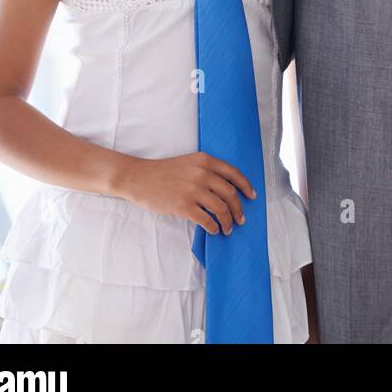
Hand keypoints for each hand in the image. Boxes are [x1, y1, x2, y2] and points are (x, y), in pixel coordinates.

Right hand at [120, 152, 256, 235]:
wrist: (139, 178)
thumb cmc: (163, 172)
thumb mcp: (188, 163)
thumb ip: (206, 171)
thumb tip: (225, 189)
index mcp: (204, 160)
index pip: (233, 173)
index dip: (246, 186)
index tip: (252, 196)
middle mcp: (202, 173)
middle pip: (230, 193)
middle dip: (239, 209)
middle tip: (241, 219)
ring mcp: (193, 190)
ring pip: (221, 209)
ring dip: (228, 221)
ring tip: (228, 228)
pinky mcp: (183, 206)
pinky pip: (207, 220)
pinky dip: (214, 227)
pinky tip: (214, 230)